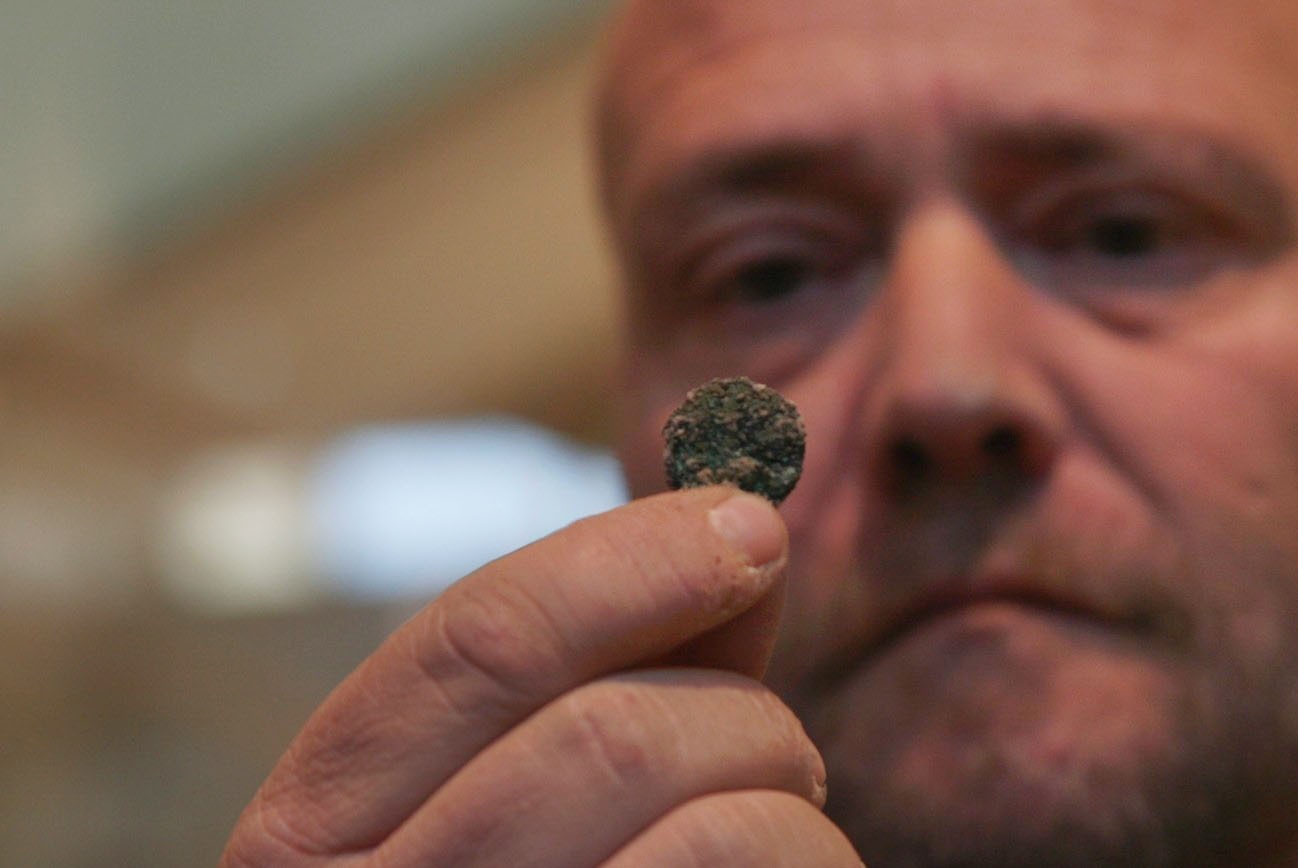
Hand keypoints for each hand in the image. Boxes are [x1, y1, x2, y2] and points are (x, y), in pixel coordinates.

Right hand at [220, 487, 860, 865]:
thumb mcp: (508, 800)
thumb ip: (603, 667)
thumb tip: (735, 520)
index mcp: (306, 840)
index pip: (474, 640)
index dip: (630, 558)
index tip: (749, 519)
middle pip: (611, 733)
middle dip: (743, 712)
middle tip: (785, 747)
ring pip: (720, 826)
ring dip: (793, 801)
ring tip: (784, 829)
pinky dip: (813, 864)